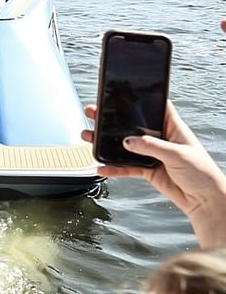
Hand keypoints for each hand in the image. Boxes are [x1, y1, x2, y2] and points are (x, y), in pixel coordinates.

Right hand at [82, 101, 225, 248]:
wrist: (205, 201)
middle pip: (132, 125)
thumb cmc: (201, 173)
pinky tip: (102, 167)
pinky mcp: (148, 170)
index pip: (153, 107)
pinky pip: (126, 167)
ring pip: (124, 145)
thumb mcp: (177, 154)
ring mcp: (152, 154)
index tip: (118, 92)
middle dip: (111, 119)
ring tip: (88, 136)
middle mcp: (160, 138)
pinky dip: (114, 168)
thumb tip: (127, 141)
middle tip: (93, 111)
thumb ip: (151, 147)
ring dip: (106, 142)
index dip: (137, 99)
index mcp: (172, 126)